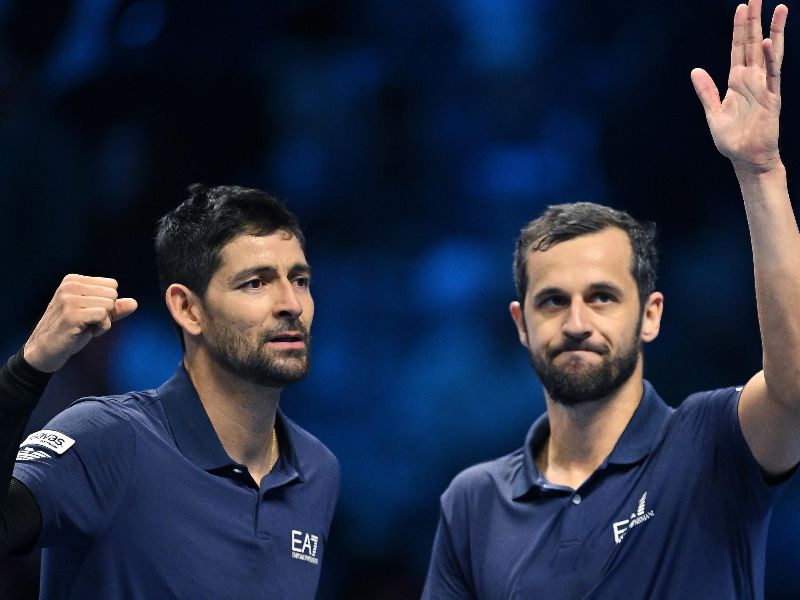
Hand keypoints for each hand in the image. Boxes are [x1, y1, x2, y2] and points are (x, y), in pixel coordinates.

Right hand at [23, 274, 137, 372]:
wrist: (45, 350)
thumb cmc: (71, 331)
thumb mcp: (94, 315)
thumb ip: (114, 308)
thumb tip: (134, 303)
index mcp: (73, 280)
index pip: (112, 285)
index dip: (107, 303)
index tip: (89, 314)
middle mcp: (70, 286)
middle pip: (112, 294)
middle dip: (107, 312)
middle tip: (88, 322)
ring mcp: (69, 299)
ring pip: (109, 305)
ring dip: (104, 322)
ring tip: (85, 327)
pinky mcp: (72, 314)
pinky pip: (104, 316)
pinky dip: (102, 328)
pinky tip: (85, 332)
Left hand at [691, 0, 787, 173]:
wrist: (745, 159)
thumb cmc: (732, 139)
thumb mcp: (713, 112)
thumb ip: (706, 91)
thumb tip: (695, 70)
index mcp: (737, 81)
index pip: (738, 48)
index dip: (739, 28)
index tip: (741, 7)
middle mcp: (752, 79)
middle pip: (753, 44)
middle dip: (755, 21)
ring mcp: (764, 87)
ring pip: (769, 53)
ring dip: (772, 31)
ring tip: (777, 9)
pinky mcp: (771, 98)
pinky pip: (772, 75)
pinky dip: (770, 59)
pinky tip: (767, 42)